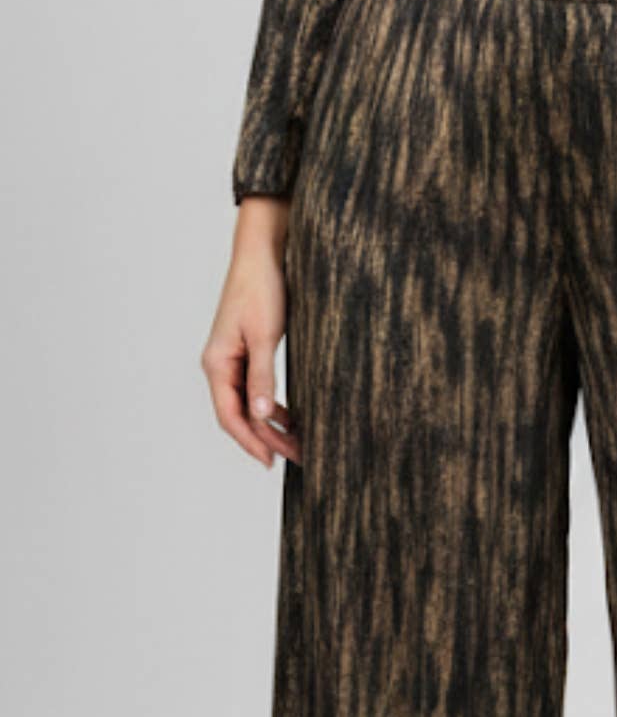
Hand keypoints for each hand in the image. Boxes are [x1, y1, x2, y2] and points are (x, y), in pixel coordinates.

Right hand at [201, 196, 301, 469]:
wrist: (264, 253)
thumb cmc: (262, 289)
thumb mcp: (265, 336)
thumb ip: (262, 377)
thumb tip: (260, 416)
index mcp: (217, 363)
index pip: (229, 416)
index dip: (250, 442)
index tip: (271, 462)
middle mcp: (220, 365)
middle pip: (239, 416)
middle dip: (266, 439)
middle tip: (297, 458)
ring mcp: (233, 360)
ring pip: (248, 406)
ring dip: (271, 426)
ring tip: (298, 444)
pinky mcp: (247, 353)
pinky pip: (255, 391)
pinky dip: (272, 408)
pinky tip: (291, 418)